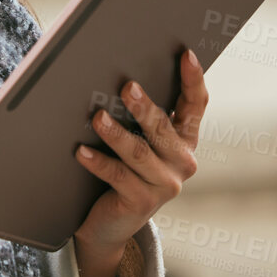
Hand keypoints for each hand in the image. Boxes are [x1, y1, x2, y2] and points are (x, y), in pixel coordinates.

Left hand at [70, 49, 208, 276]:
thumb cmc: (124, 169)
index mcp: (186, 139)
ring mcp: (165, 184)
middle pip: (162, 127)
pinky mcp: (142, 202)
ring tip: (97, 117)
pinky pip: (117, 176)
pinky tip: (80, 151)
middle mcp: (183, 161)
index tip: (186, 53)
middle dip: (144, 106)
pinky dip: (97, 162)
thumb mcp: (140, 141)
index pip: (196, 104)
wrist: (111, 222)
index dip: (193, 79)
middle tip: (127, 86)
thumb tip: (120, 75)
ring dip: (116, 134)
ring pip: (139, 153)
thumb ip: (142, 115)